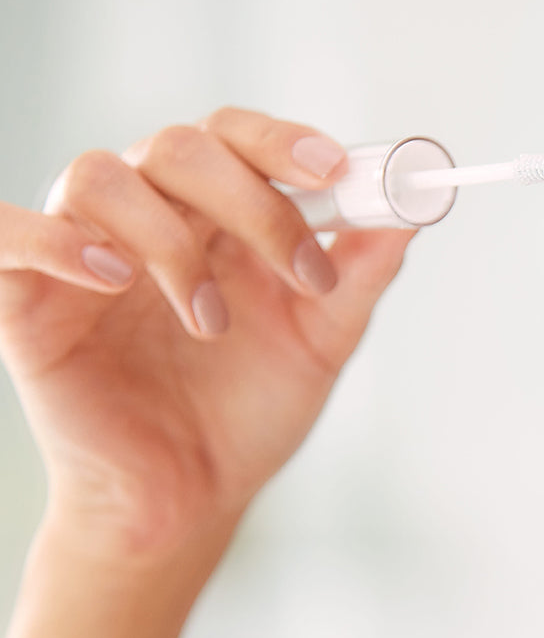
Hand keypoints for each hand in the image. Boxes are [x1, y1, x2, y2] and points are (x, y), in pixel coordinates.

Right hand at [0, 108, 414, 557]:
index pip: (239, 138)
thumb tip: (410, 216)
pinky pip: (10, 234)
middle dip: (254, 201)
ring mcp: (85, 253)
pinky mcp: (27, 300)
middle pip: (180, 146)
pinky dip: (56, 240)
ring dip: (172, 242)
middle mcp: (151, 219)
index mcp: (218, 219)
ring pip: (102, 178)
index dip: (284, 141)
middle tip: (304, 273)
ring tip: (214, 325)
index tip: (337, 170)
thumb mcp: (319, 346)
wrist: (193, 498)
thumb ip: (356, 279)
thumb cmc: (248, 416)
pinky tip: (112, 278)